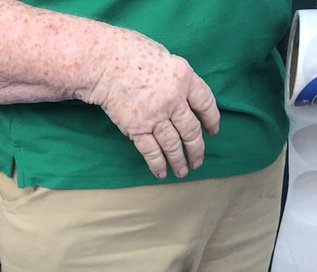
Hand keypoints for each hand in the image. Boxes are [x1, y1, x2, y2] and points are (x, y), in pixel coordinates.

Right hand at [80, 29, 219, 179]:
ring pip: (173, 145)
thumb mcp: (165, 57)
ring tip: (182, 171)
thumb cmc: (131, 53)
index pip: (205, 103)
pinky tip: (161, 173)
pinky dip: (158, 164)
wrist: (104, 62)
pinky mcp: (137, 128)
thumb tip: (182, 98)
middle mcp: (173, 99)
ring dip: (179, 161)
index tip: (212, 131)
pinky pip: (151, 151)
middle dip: (196, 149)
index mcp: (184, 77)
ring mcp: (155, 116)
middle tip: (197, 161)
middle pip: (191, 130)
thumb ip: (176, 79)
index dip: (211, 120)